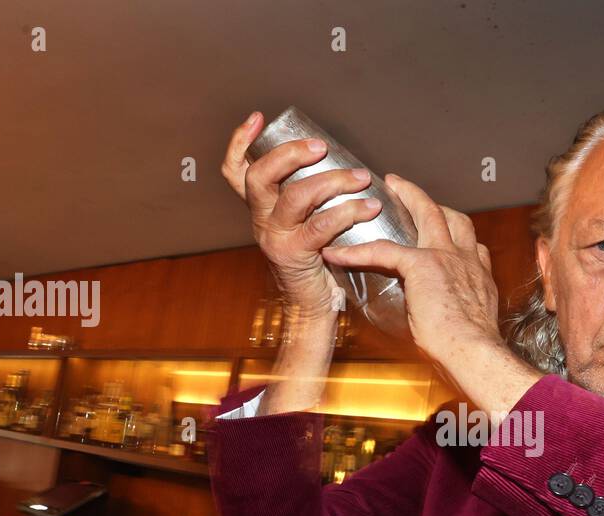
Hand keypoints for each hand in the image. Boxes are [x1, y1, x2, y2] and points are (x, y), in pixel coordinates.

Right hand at [220, 111, 382, 328]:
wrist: (313, 308)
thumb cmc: (318, 261)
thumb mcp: (306, 225)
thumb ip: (311, 200)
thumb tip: (343, 163)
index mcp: (262, 208)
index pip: (236, 171)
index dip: (241, 142)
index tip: (258, 118)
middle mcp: (261, 220)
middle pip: (260, 176)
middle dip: (290, 154)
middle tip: (321, 146)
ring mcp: (275, 238)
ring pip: (294, 197)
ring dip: (332, 182)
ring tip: (361, 178)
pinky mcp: (295, 255)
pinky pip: (320, 226)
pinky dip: (347, 212)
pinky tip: (368, 208)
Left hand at [318, 173, 500, 369]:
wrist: (473, 352)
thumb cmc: (470, 351)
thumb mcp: (471, 327)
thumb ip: (457, 315)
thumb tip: (442, 327)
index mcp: (478, 276)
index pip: (470, 244)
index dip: (457, 234)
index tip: (447, 231)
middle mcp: (466, 260)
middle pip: (451, 216)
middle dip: (428, 199)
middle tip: (406, 188)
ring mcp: (447, 257)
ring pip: (426, 213)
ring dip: (405, 196)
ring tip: (386, 190)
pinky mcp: (422, 265)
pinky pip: (383, 250)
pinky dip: (357, 251)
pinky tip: (337, 253)